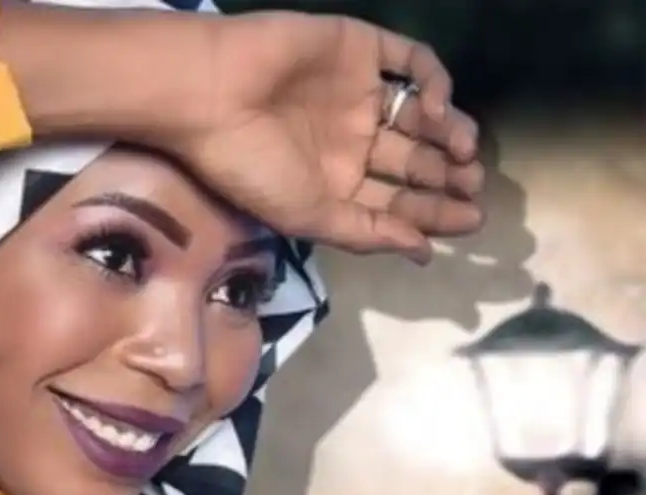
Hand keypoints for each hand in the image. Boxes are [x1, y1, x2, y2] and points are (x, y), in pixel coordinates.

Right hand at [169, 13, 484, 262]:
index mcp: (336, 186)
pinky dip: (434, 84)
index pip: (397, 202)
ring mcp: (358, 94)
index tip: (472, 221)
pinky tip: (434, 109)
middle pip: (414, 162)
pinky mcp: (360, 49)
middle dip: (447, 177)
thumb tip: (424, 253)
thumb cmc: (254, 168)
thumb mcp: (310, 217)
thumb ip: (368, 234)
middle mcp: (351, 142)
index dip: (436, 213)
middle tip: (473, 184)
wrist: (214, 95)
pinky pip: (412, 62)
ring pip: (421, 115)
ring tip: (462, 152)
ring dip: (449, 133)